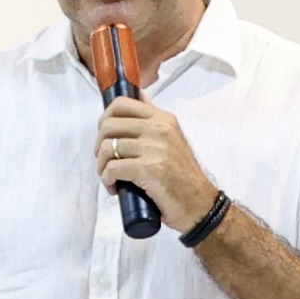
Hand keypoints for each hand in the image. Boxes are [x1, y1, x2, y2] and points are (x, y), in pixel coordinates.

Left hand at [92, 96, 218, 235]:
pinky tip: (114, 187)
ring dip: (101, 166)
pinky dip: (107, 180)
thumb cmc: (183, 177)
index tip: (107, 137)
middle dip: (99, 146)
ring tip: (109, 177)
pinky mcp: (148, 169)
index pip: (121, 104)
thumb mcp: (172, 140)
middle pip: (108, 125)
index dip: (105, 119)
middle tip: (106, 161)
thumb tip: (138, 94)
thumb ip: (154, 120)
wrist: (200, 204)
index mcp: (163, 118)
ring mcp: (154, 148)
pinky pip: (112, 168)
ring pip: (108, 148)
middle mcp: (159, 128)